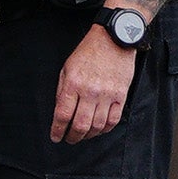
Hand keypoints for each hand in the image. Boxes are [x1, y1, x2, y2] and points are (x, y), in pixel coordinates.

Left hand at [50, 26, 137, 142]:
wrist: (114, 39)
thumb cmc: (88, 52)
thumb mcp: (67, 68)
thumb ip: (62, 90)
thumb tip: (59, 112)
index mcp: (73, 84)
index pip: (63, 115)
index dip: (57, 130)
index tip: (55, 136)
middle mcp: (90, 91)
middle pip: (80, 125)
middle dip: (73, 137)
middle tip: (69, 139)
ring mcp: (107, 95)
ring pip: (97, 126)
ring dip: (88, 135)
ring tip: (83, 135)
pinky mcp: (121, 95)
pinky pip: (113, 120)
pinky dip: (105, 129)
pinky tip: (99, 129)